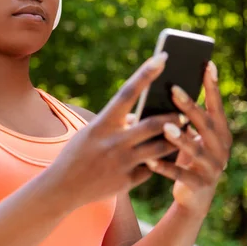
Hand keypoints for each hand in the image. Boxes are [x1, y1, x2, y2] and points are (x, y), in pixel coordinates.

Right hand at [46, 52, 183, 210]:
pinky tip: (161, 162)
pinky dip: (156, 164)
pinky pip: (150, 170)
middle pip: (154, 124)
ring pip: (160, 149)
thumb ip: (116, 124)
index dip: (146, 74)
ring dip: (174, 140)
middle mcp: (113, 141)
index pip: (127, 92)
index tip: (162, 58)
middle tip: (185, 112)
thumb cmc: (77, 154)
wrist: (61, 187)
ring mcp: (121, 163)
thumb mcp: (92, 132)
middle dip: (173, 117)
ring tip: (183, 134)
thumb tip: (140, 116)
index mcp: (102, 124)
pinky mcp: (126, 182)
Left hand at [146, 61, 231, 217]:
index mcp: (220, 132)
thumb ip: (184, 117)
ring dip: (181, 137)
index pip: (216, 104)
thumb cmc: (188, 157)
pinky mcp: (200, 185)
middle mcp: (221, 148)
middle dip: (190, 106)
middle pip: (206, 124)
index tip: (207, 63)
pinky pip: (180, 174)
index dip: (212, 85)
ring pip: (196, 150)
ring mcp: (213, 168)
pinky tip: (150, 160)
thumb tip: (166, 86)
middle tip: (173, 88)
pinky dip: (165, 167)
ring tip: (166, 126)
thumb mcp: (190, 136)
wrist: (194, 197)